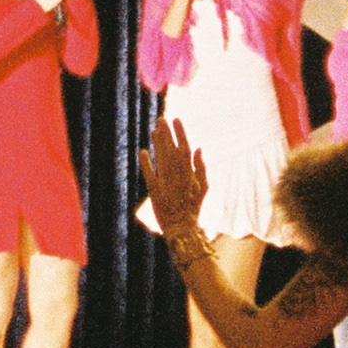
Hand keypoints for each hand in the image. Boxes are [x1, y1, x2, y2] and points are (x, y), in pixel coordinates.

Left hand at [146, 117, 210, 246]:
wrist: (182, 228)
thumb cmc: (193, 207)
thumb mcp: (204, 188)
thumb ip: (202, 168)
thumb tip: (199, 148)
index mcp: (190, 174)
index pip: (185, 148)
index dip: (180, 133)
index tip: (176, 119)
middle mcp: (178, 177)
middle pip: (171, 150)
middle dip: (166, 134)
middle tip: (161, 119)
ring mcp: (166, 184)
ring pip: (161, 159)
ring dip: (157, 144)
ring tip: (154, 130)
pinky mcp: (154, 192)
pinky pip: (150, 176)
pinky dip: (146, 164)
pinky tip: (143, 151)